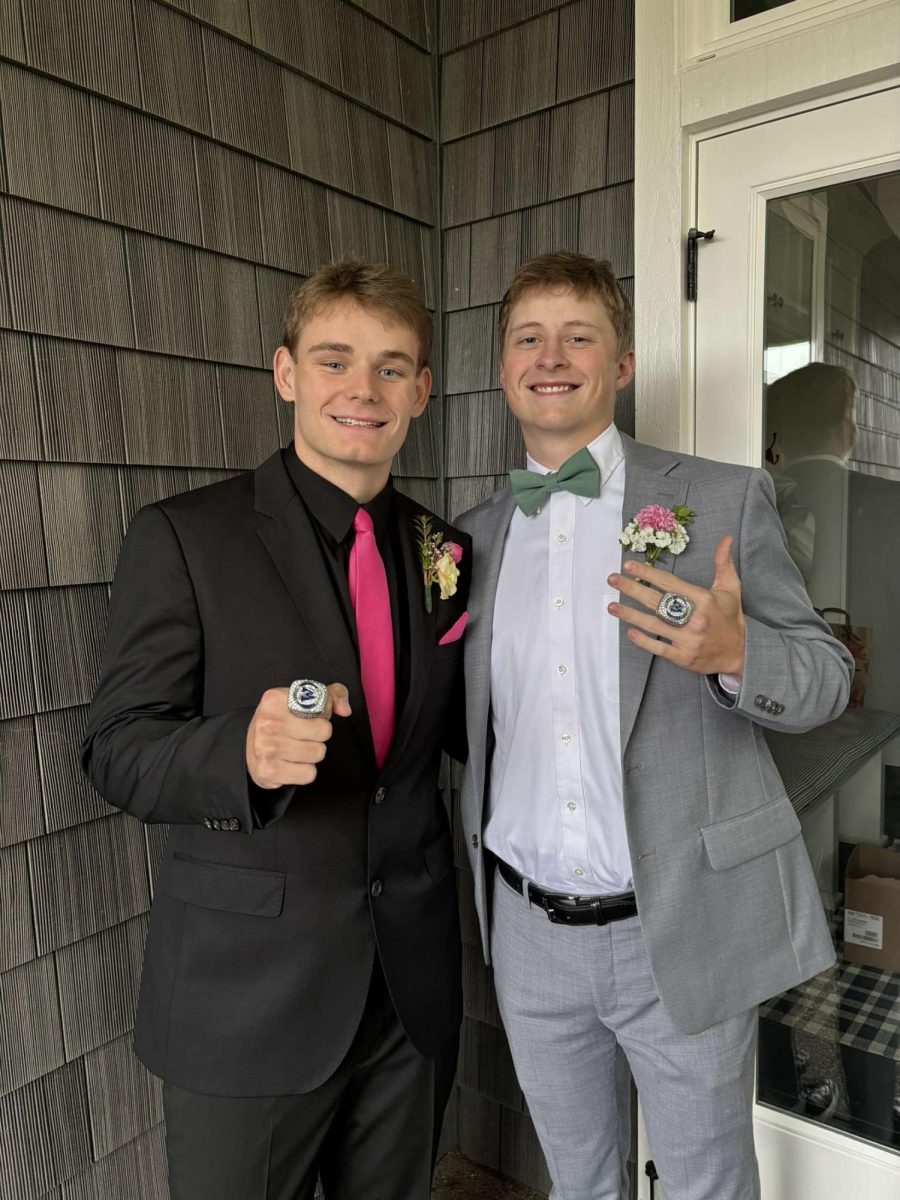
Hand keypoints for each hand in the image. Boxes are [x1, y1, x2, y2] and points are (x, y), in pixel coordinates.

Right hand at [246, 683, 351, 788]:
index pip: (322, 706)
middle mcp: (268, 723)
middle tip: (303, 734)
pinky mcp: (269, 771)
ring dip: (313, 753)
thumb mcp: (301, 699)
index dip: (323, 713)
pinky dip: (305, 771)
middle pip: (324, 731)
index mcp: (275, 699)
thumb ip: (330, 695)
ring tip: (296, 748)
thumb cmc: (281, 722)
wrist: (250, 749)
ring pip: (318, 753)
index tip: (311, 715)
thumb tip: (345, 710)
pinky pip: (309, 774)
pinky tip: (291, 763)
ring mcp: (267, 748)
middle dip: (319, 734)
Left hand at [607, 536, 744, 675]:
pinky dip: (644, 641)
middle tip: (612, 580)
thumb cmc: (730, 618)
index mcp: (704, 600)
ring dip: (630, 615)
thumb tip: (726, 539)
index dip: (647, 573)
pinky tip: (629, 632)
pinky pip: (659, 648)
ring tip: (611, 607)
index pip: (669, 583)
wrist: (741, 653)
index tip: (628, 566)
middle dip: (632, 589)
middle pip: (656, 601)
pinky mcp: (683, 657)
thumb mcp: (730, 588)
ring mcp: (688, 640)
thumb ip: (723, 563)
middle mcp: (694, 619)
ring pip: (653, 625)